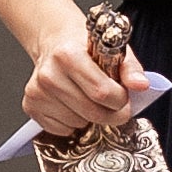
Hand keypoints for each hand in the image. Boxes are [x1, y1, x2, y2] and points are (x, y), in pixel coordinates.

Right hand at [24, 22, 148, 136]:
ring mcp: (37, 91)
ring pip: (77, 123)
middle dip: (111, 114)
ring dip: (91, 117)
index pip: (102, 92)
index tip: (124, 96)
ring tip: (89, 98)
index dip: (121, 100)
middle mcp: (49, 74)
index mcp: (69, 55)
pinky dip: (73, 123)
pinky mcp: (30, 105)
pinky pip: (61, 129)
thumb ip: (131, 69)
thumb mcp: (114, 50)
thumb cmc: (86, 47)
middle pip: (91, 112)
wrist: (56, 42)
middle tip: (114, 105)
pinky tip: (74, 105)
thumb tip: (141, 85)